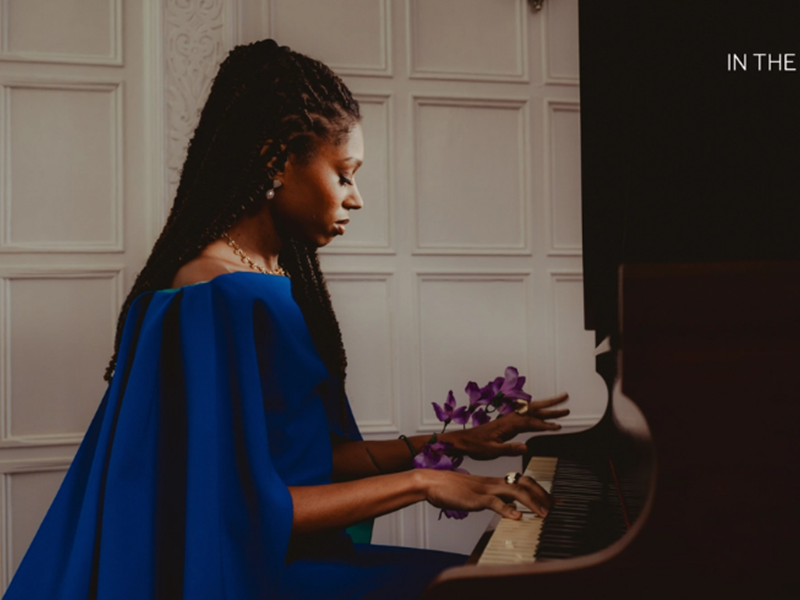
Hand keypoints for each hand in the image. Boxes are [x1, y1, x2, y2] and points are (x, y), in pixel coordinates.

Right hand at [416, 469, 551, 518]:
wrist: (432, 482)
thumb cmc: (451, 489)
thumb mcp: (478, 495)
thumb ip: (496, 500)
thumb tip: (512, 509)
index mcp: (495, 482)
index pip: (524, 481)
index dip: (541, 491)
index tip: (555, 501)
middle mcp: (494, 483)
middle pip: (525, 483)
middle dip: (544, 495)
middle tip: (557, 507)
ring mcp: (485, 489)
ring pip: (515, 491)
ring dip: (532, 502)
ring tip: (544, 514)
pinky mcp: (476, 498)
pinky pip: (494, 502)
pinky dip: (507, 510)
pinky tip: (517, 517)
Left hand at [442, 393, 568, 460]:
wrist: (462, 442)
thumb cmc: (475, 446)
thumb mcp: (492, 451)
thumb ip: (509, 449)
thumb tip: (526, 447)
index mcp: (507, 424)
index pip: (531, 422)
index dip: (545, 424)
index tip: (557, 426)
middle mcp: (510, 418)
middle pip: (534, 408)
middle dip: (551, 404)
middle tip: (566, 400)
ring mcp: (509, 419)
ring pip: (532, 410)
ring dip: (547, 407)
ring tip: (562, 406)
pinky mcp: (508, 423)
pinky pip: (527, 416)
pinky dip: (538, 414)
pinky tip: (543, 415)